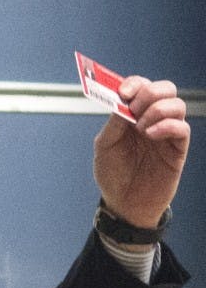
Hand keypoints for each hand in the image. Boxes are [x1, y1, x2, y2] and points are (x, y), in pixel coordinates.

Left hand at [93, 77, 189, 228]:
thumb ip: (114, 122)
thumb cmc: (113, 174)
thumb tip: (123, 101)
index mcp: (132, 116)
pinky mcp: (177, 149)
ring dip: (157, 109)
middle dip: (149, 92)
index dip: (135, 83)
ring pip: (177, 104)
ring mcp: (166, 134)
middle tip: (134, 109)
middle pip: (165, 88)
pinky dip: (167, 125)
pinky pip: (182, 128)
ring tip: (140, 128)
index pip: (141, 87)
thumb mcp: (104, 146)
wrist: (123, 204)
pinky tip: (150, 135)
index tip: (124, 93)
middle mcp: (152, 120)